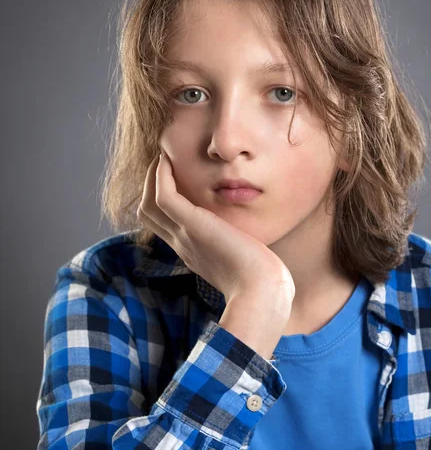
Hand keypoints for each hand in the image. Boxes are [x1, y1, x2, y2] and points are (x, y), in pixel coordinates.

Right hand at [137, 151, 295, 305]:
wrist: (262, 292)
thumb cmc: (263, 280)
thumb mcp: (246, 259)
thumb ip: (242, 247)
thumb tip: (256, 242)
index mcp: (193, 251)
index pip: (164, 225)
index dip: (161, 200)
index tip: (175, 177)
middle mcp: (183, 243)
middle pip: (147, 214)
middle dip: (150, 186)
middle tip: (163, 163)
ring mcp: (184, 235)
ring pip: (148, 205)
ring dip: (151, 178)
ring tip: (162, 157)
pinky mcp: (193, 226)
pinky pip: (164, 197)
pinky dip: (160, 177)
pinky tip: (167, 161)